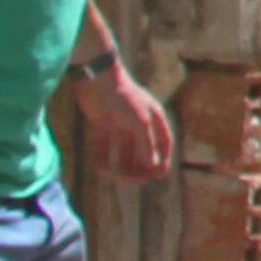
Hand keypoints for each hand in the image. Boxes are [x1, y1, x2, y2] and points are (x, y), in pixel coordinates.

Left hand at [71, 63, 172, 182]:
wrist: (97, 80)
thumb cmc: (124, 98)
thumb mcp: (140, 123)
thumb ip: (146, 145)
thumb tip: (153, 165)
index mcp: (154, 119)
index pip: (163, 144)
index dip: (163, 160)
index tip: (158, 176)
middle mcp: (139, 123)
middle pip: (144, 151)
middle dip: (142, 167)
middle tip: (137, 180)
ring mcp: (120, 125)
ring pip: (125, 151)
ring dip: (124, 166)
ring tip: (119, 178)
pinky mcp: (102, 125)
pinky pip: (105, 147)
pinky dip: (104, 159)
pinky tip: (103, 171)